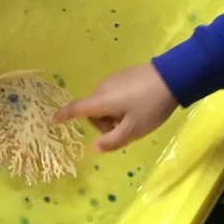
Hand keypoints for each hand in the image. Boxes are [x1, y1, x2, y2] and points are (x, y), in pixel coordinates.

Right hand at [52, 64, 178, 151]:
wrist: (172, 77)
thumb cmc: (149, 106)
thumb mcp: (133, 130)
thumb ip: (112, 141)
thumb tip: (93, 148)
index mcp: (100, 101)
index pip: (75, 109)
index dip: (63, 116)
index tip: (52, 121)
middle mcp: (101, 88)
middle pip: (93, 111)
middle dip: (104, 124)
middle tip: (126, 129)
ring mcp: (112, 80)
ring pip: (104, 104)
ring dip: (113, 115)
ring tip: (135, 119)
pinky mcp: (123, 75)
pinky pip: (113, 95)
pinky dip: (120, 105)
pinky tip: (139, 106)